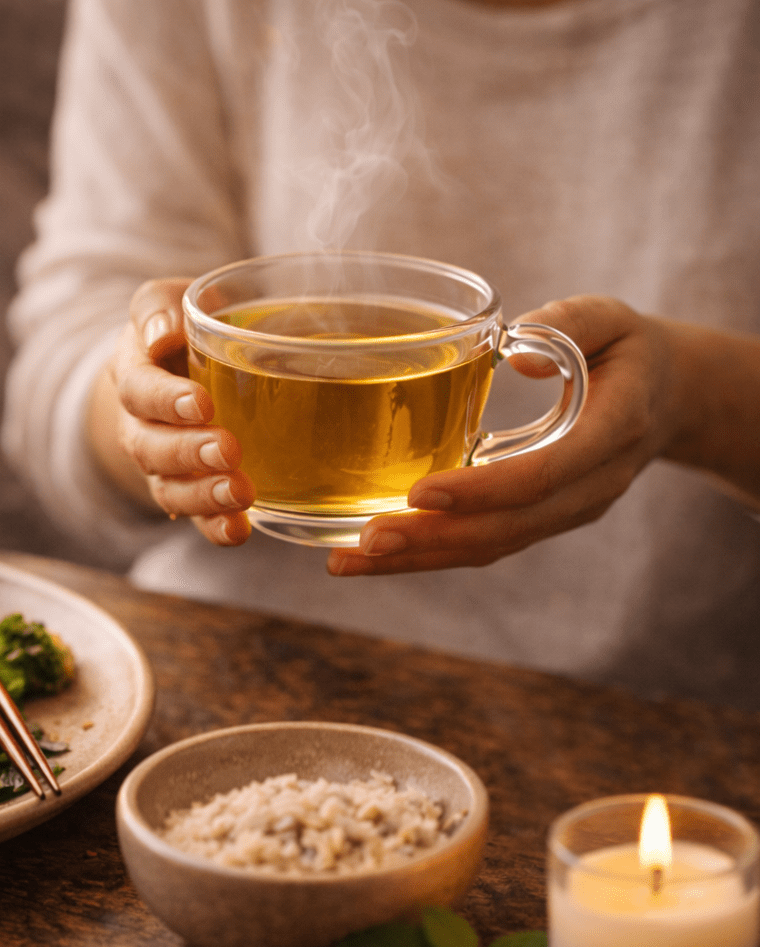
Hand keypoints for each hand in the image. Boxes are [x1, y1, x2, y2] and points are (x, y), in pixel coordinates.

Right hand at [92, 278, 254, 544]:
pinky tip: (240, 530)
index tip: (201, 403)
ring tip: (240, 494)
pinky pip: (195, 515)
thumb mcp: (168, 301)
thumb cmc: (183, 325)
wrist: (180, 365)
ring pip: (170, 488)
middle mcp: (140, 424)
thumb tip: (162, 334)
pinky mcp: (189, 489)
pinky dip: (215, 527)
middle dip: (188, 453)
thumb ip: (160, 307)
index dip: (166, 400)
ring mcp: (162, 464)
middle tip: (229, 450)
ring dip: (204, 495)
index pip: (138, 390)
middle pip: (150, 447)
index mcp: (134, 372)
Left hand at [328, 295, 690, 575]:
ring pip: (488, 547)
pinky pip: (483, 544)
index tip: (422, 491)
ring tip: (347, 561)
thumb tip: (517, 353)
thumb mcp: (611, 318)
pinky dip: (428, 552)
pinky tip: (375, 553)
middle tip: (364, 542)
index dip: (483, 489)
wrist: (667, 399)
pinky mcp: (539, 520)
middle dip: (432, 539)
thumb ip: (571, 323)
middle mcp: (590, 487)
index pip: (543, 475)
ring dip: (417, 558)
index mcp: (613, 433)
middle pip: (505, 529)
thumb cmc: (626, 350)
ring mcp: (565, 512)